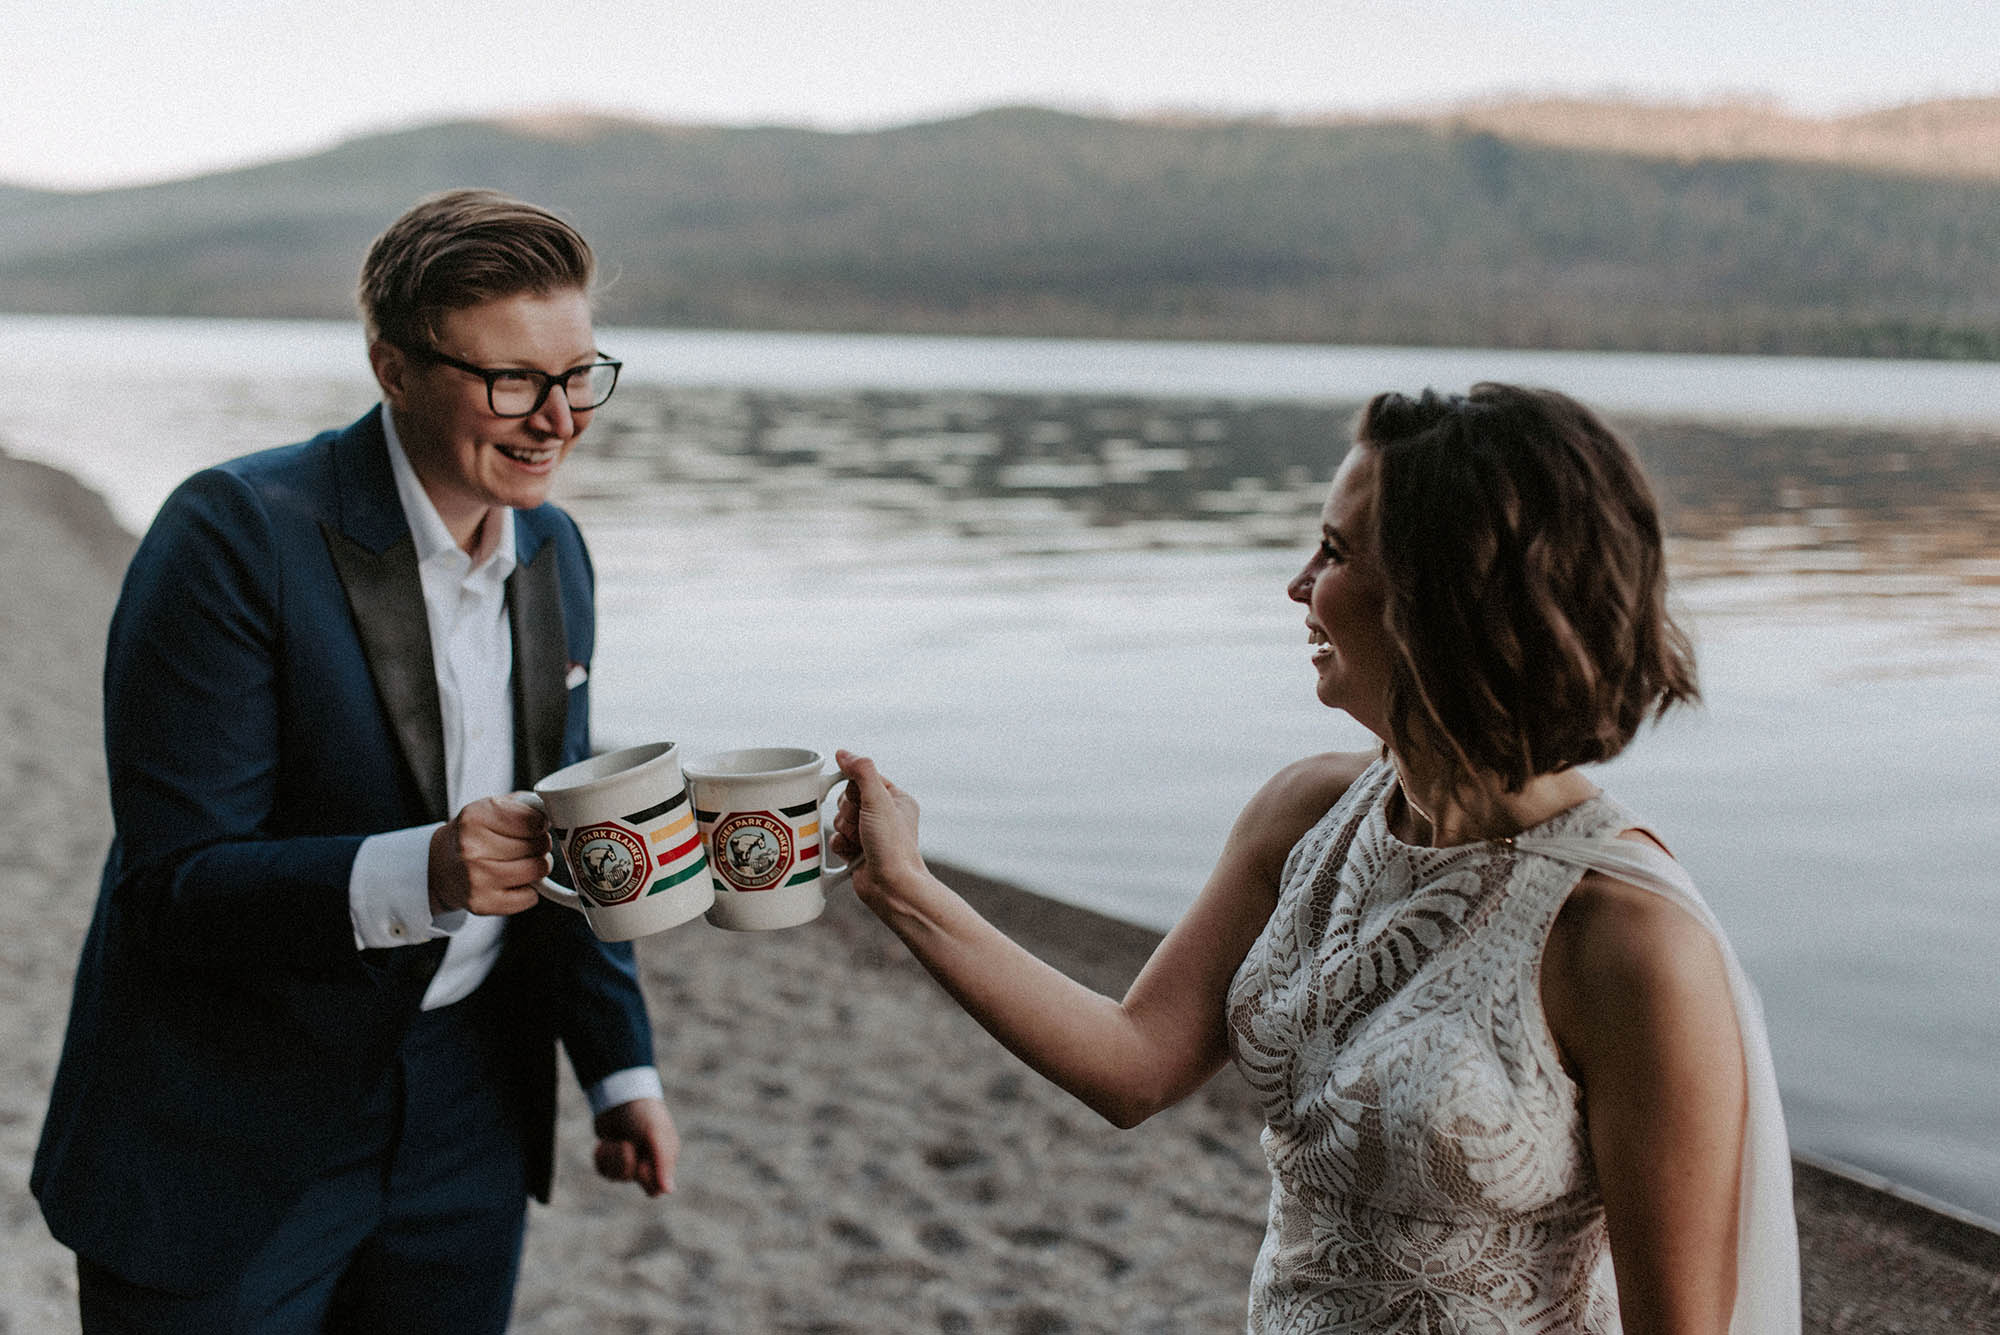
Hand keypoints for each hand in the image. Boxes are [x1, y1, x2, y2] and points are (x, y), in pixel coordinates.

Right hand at [427, 793, 551, 916]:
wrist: (441, 865)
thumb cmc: (474, 835)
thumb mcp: (492, 807)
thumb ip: (525, 804)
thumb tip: (556, 812)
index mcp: (475, 818)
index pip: (534, 821)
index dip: (541, 823)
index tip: (535, 825)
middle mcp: (472, 848)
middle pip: (539, 846)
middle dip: (540, 845)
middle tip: (526, 845)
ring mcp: (476, 878)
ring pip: (537, 871)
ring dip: (537, 867)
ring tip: (522, 862)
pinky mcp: (482, 903)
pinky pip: (530, 898)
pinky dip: (529, 890)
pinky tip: (513, 882)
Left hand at [593, 1097, 678, 1196]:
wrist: (619, 1093)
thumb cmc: (643, 1113)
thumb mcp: (656, 1135)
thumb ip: (664, 1163)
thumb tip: (669, 1191)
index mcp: (664, 1157)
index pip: (656, 1188)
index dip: (646, 1179)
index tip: (642, 1162)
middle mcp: (648, 1160)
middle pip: (634, 1183)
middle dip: (625, 1166)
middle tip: (625, 1145)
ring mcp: (629, 1158)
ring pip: (616, 1177)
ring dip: (612, 1157)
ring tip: (616, 1140)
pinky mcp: (612, 1155)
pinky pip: (603, 1171)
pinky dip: (602, 1157)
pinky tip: (605, 1142)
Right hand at [832, 749, 926, 903]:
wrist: (891, 887)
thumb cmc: (893, 846)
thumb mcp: (878, 801)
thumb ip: (861, 772)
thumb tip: (843, 753)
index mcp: (896, 799)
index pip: (862, 778)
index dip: (854, 790)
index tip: (861, 802)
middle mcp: (884, 815)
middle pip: (846, 799)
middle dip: (848, 813)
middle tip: (862, 825)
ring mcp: (870, 834)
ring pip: (838, 819)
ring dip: (844, 830)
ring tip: (860, 842)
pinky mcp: (857, 851)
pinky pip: (836, 838)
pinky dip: (840, 845)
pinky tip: (852, 853)